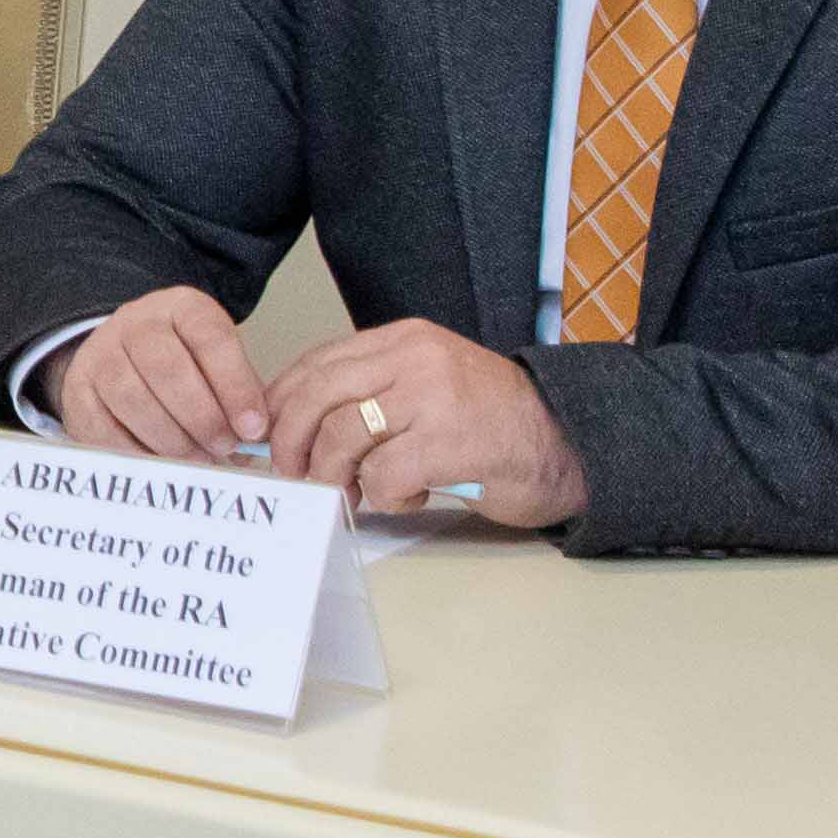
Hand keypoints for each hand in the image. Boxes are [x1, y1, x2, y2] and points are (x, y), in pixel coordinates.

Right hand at [39, 286, 268, 462]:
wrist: (127, 356)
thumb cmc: (188, 367)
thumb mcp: (219, 364)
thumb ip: (238, 394)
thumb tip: (253, 436)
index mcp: (181, 307)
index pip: (210, 338)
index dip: (235, 385)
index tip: (253, 428)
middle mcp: (136, 321)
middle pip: (166, 368)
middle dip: (202, 416)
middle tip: (225, 447)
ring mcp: (100, 352)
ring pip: (132, 397)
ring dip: (171, 438)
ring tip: (198, 460)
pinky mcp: (77, 388)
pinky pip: (102, 425)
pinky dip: (136, 452)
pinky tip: (162, 464)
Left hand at [261, 322, 586, 527]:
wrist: (570, 444)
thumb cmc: (492, 425)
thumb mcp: (426, 387)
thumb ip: (371, 394)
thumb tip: (296, 428)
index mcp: (404, 340)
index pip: (316, 364)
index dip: (280, 406)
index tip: (268, 440)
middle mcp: (415, 359)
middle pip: (316, 397)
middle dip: (291, 444)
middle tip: (296, 477)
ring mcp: (435, 397)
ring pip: (342, 436)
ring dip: (336, 477)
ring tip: (356, 493)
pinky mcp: (452, 442)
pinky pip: (383, 474)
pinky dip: (382, 496)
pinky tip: (406, 497)